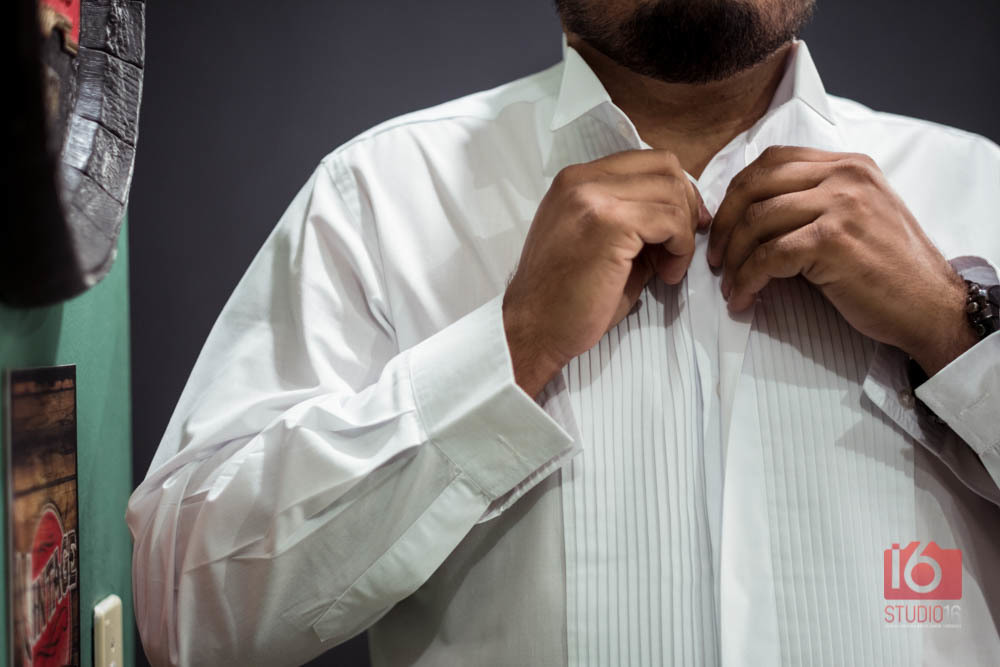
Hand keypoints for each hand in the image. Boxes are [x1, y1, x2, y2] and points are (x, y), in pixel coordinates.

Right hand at [504, 149, 709, 395]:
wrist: (534, 329)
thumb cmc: (566, 297)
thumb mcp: (598, 242)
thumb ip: (633, 218)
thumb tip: (683, 214)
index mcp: (577, 180)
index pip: (647, 161)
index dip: (676, 191)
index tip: (682, 228)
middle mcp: (582, 179)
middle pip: (666, 168)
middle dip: (686, 207)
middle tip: (680, 248)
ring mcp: (593, 198)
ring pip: (672, 193)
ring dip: (683, 233)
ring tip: (668, 269)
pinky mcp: (609, 223)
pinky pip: (670, 221)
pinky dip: (680, 249)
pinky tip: (665, 275)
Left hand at [708, 145, 976, 375]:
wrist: (930, 306)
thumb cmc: (889, 270)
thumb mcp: (858, 216)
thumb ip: (816, 201)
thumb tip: (752, 213)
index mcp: (848, 165)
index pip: (773, 161)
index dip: (737, 193)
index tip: (724, 226)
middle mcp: (844, 177)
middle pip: (755, 185)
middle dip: (725, 224)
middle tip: (716, 258)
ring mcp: (840, 205)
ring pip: (756, 221)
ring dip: (733, 259)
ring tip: (730, 284)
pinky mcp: (833, 241)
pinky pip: (768, 256)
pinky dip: (747, 280)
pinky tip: (744, 298)